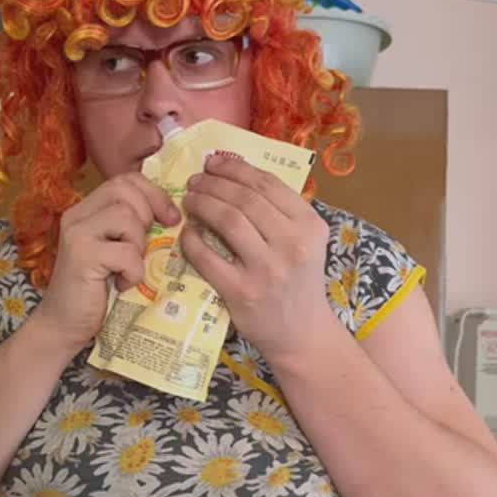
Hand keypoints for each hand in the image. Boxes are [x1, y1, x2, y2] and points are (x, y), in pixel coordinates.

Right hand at [31, 173, 180, 357]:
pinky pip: (126, 252)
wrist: (64, 326)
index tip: (170, 219)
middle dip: (148, 216)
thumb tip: (173, 215)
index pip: (126, 180)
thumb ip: (134, 228)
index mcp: (87, 209)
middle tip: (144, 247)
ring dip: (139, 246)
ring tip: (129, 268)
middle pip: (125, 190)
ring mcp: (77, 234)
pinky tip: (122, 284)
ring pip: (127, 217)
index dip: (154, 194)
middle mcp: (77, 215)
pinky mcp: (81, 256)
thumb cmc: (98, 291)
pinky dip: (133, 272)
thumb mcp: (119, 251)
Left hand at [180, 153, 332, 367]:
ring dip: (202, 204)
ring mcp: (267, 269)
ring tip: (189, 199)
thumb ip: (280, 214)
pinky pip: (208, 257)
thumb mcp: (305, 243)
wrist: (302, 333)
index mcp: (310, 226)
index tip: (214, 163)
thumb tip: (235, 177)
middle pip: (244, 198)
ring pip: (228, 220)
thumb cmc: (299, 283)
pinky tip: (187, 232)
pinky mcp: (242, 292)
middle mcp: (292, 244)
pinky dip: (192, 239)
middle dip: (214, 183)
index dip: (236, 168)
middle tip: (195, 180)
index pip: (268, 184)